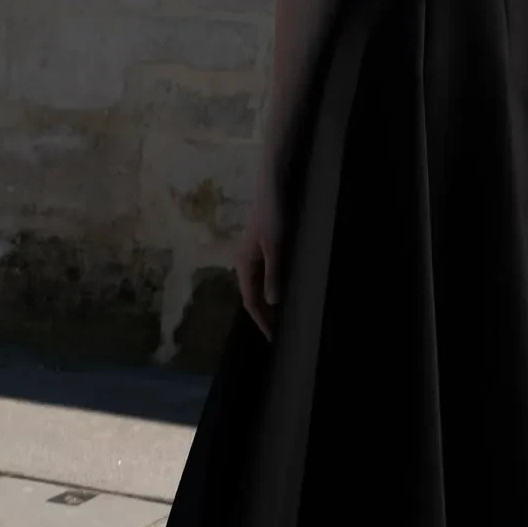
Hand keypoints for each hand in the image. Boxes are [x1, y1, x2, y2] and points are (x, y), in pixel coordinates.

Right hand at [235, 182, 282, 341]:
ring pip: (259, 286)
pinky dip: (273, 287)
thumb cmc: (273, 216)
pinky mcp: (261, 248)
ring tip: (283, 317)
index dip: (262, 320)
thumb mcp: (275, 246)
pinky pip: (265, 275)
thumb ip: (273, 274)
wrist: (272, 187)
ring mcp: (252, 255)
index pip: (250, 301)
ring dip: (269, 302)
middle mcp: (244, 263)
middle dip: (265, 315)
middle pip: (253, 295)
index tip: (273, 338)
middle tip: (280, 333)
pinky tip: (283, 292)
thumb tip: (272, 302)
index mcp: (244, 265)